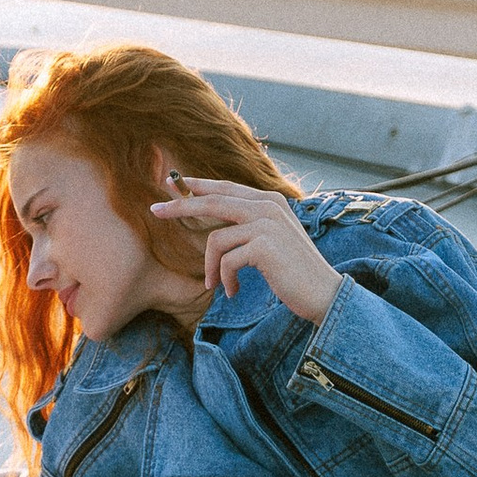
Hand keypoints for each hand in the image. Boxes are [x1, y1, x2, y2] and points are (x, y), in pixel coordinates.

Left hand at [149, 177, 343, 325]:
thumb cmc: (294, 272)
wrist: (323, 294)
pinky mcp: (263, 245)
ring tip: (216, 285)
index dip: (197, 185)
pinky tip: (232, 292)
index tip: (172, 182)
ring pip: (216, 239)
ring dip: (211, 267)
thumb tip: (217, 226)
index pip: (225, 187)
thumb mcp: (272, 240)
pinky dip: (224, 279)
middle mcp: (268, 205)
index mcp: (270, 200)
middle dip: (180, 206)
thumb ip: (250, 226)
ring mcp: (266, 223)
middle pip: (212, 201)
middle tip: (154, 211)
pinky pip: (226, 261)